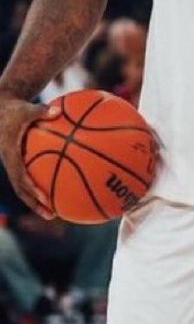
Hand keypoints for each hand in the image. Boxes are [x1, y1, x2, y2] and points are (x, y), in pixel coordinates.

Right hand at [0, 96, 56, 217]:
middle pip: (21, 190)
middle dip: (34, 204)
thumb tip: (58, 110)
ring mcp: (13, 165)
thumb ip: (41, 110)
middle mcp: (10, 163)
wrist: (0, 111)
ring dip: (36, 202)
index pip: (20, 176)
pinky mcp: (18, 164)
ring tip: (55, 214)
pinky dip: (40, 189)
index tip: (45, 198)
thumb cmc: (15, 109)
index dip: (31, 188)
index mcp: (10, 153)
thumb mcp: (25, 108)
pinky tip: (58, 194)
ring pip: (23, 188)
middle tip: (52, 215)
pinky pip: (28, 180)